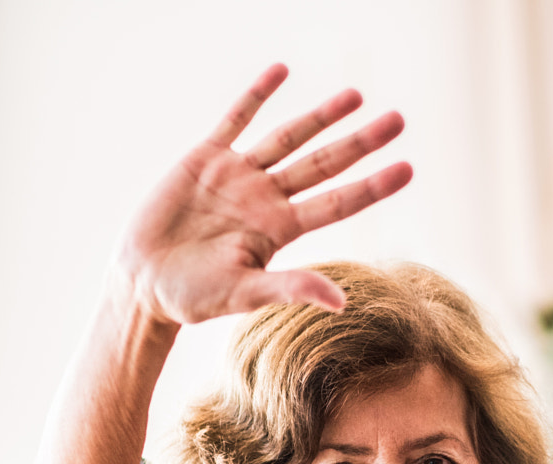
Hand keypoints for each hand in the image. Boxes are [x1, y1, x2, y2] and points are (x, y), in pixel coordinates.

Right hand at [114, 63, 411, 325]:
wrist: (144, 282)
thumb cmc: (194, 297)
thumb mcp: (244, 294)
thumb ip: (290, 288)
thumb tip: (340, 302)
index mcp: (281, 230)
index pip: (339, 202)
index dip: (373, 186)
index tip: (407, 168)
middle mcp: (267, 198)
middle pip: (324, 163)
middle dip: (360, 142)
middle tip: (399, 120)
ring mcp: (239, 176)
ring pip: (289, 138)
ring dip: (322, 116)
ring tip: (356, 96)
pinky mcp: (206, 159)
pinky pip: (236, 120)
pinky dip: (257, 95)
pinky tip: (281, 72)